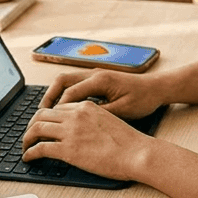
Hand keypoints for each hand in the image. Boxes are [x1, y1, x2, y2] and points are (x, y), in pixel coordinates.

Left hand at [21, 101, 152, 181]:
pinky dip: (30, 153)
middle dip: (31, 125)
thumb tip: (83, 132)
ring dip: (26, 139)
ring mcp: (70, 132)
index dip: (46, 117)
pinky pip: (39, 148)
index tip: (43, 126)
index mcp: (86, 106)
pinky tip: (28, 158)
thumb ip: (92, 121)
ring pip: (36, 129)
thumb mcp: (109, 121)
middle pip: (41, 114)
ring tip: (25, 147)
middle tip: (29, 135)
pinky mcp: (68, 150)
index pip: (57, 107)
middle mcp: (75, 115)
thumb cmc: (129, 142)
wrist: (137, 153)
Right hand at [39, 69, 164, 119]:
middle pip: (62, 81)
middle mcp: (94, 74)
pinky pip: (75, 84)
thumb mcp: (123, 111)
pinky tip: (63, 109)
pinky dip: (65, 95)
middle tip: (39, 115)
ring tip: (47, 112)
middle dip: (48, 98)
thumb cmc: (143, 99)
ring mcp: (95, 75)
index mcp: (100, 80)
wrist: (157, 88)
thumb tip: (78, 122)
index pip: (69, 93)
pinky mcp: (98, 80)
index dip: (57, 110)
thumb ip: (100, 114)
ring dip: (55, 94)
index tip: (48, 123)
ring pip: (66, 81)